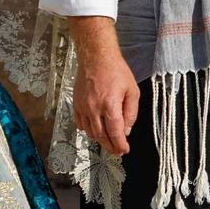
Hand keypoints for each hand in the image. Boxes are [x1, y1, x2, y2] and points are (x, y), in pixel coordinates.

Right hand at [72, 28, 138, 156]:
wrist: (95, 57)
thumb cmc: (116, 71)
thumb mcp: (132, 91)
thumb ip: (131, 113)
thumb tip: (126, 130)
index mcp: (110, 104)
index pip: (115, 132)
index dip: (120, 145)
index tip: (124, 150)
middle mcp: (94, 108)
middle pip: (101, 136)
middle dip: (110, 146)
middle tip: (117, 151)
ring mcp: (83, 107)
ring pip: (90, 132)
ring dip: (100, 139)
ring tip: (109, 140)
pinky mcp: (76, 104)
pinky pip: (80, 124)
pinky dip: (88, 130)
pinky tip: (96, 129)